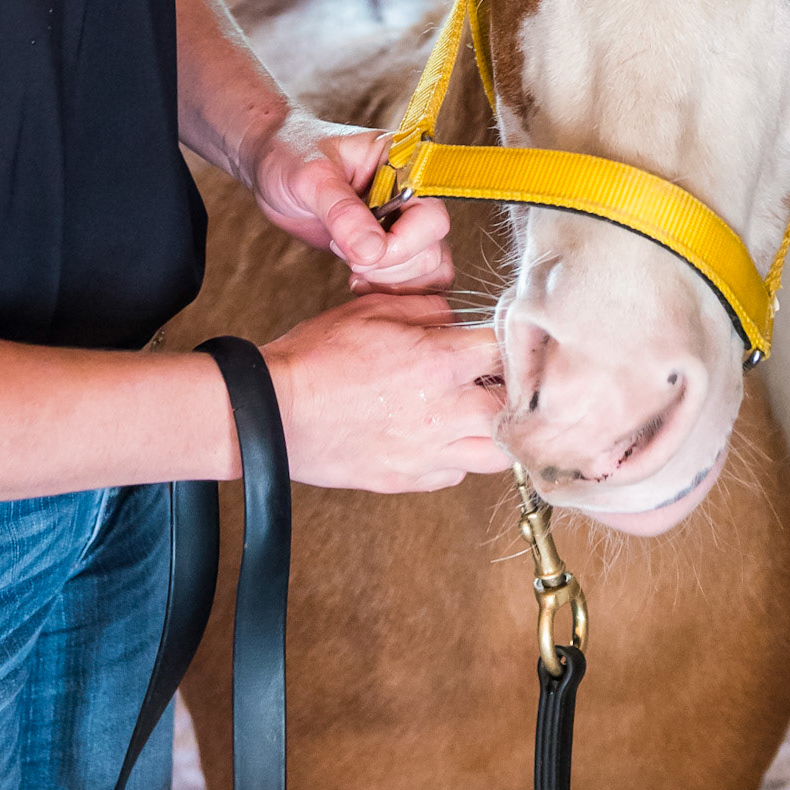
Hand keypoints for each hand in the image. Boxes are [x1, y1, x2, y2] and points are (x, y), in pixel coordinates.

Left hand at [241, 106, 451, 290]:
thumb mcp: (310, 178)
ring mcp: (404, 221)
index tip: (359, 251)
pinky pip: (412, 279)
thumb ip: (342, 212)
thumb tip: (373, 252)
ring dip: (389, 281)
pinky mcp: (391, 245)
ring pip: (429, 269)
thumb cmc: (291, 154)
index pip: (432, 215)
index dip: (402, 243)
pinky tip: (356, 280)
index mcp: (405, 164)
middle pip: (432, 248)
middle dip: (388, 265)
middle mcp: (413, 193)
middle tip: (344, 252)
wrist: (272, 165)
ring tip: (350, 265)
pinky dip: (389, 290)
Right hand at [263, 292, 507, 491]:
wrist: (274, 411)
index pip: (507, 352)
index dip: (511, 342)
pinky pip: (457, 473)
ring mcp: (429, 453)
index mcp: (438, 363)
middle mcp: (443, 412)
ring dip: (495, 429)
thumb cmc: (317, 358)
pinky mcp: (409, 480)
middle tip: (500, 380)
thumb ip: (428, 310)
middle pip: (515, 408)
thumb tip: (456, 319)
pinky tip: (441, 436)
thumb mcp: (373, 310)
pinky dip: (459, 455)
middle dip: (513, 391)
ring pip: (498, 453)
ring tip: (478, 413)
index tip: (508, 340)